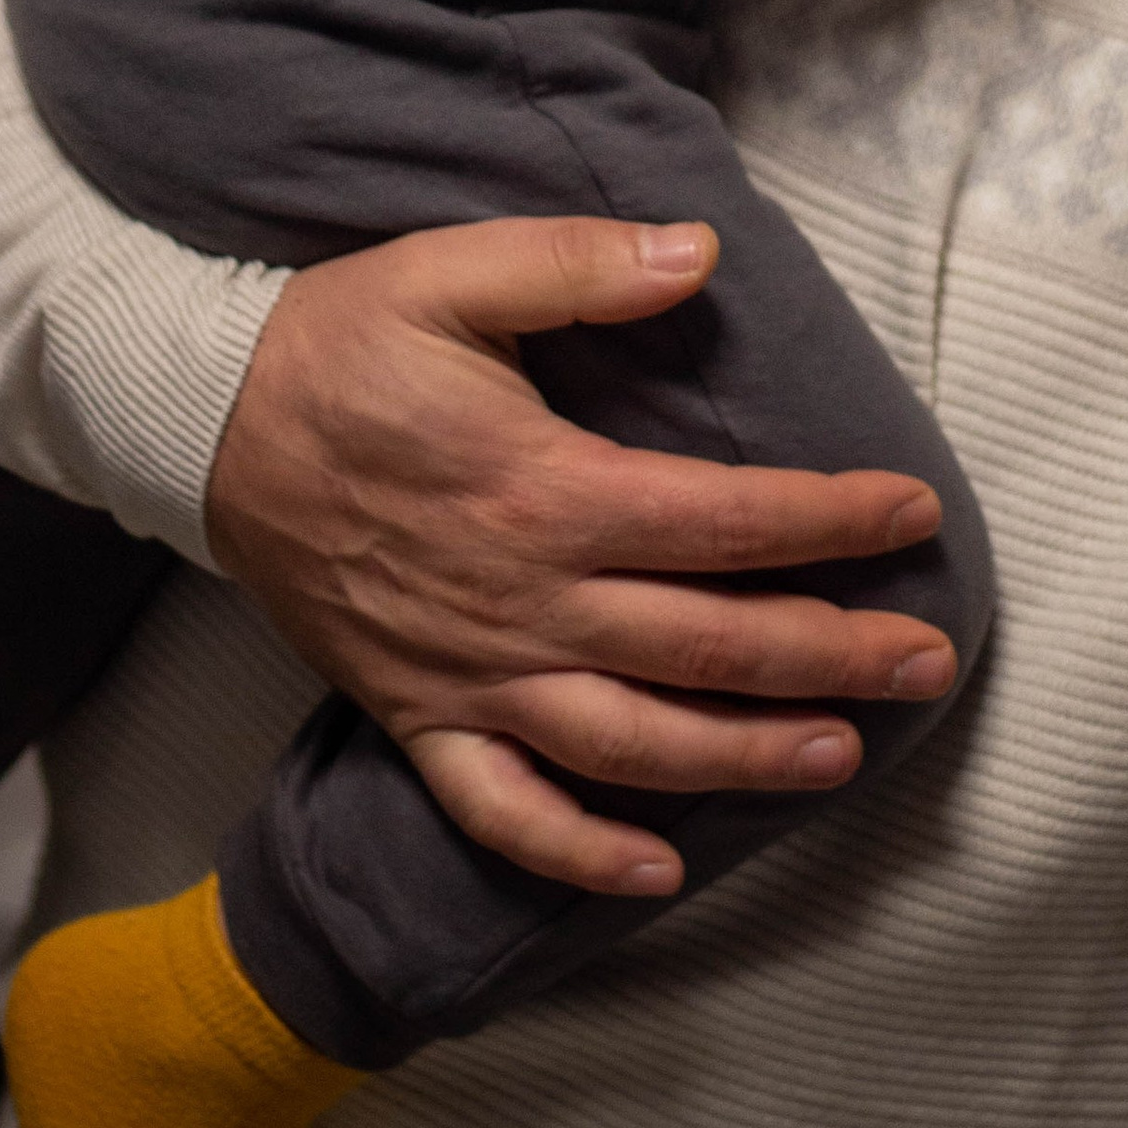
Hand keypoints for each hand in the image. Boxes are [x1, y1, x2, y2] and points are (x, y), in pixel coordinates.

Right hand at [202, 215, 962, 894]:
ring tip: (840, 759)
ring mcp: (470, 673)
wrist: (199, 425)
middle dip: (831, 655)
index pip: (726, 518)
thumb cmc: (337, 340)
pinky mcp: (417, 715)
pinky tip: (657, 872)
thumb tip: (698, 254)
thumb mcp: (451, 269)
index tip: (914, 511)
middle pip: (705, 645)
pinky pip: (504, 811)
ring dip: (743, 759)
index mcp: (543, 488)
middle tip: (928, 660)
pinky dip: (580, 855)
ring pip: (631, 743)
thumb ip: (578, 266)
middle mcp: (522, 599)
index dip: (831, 518)